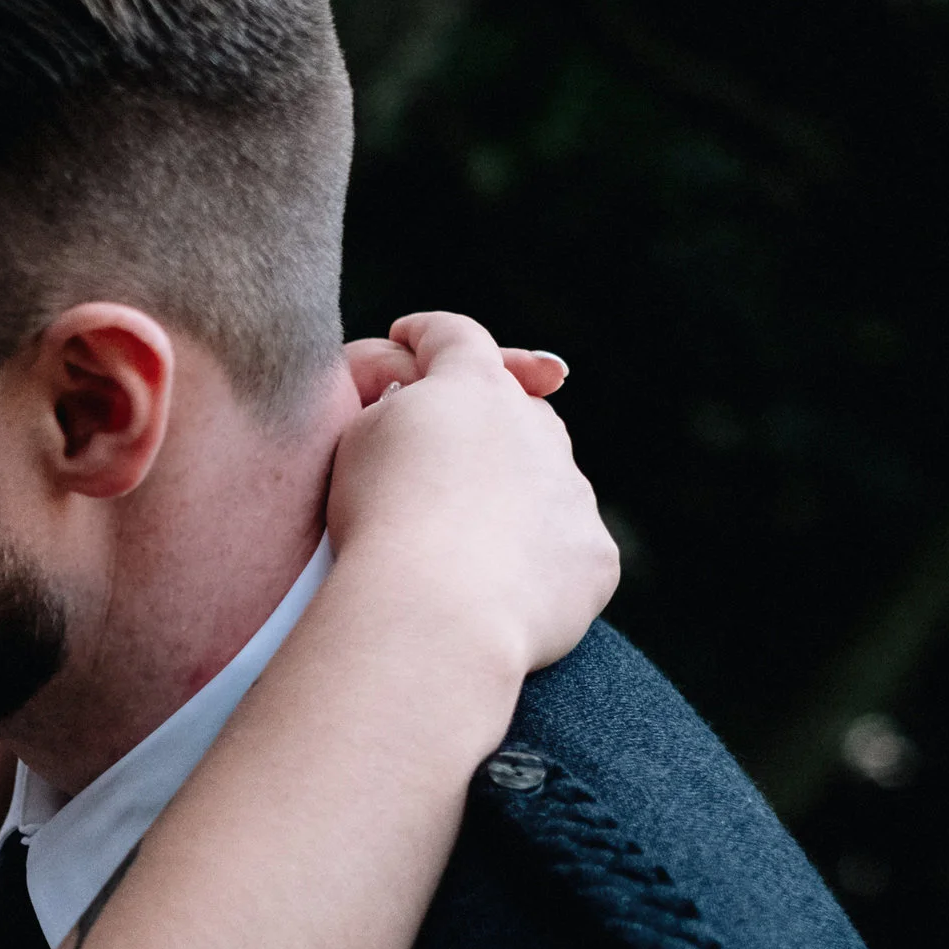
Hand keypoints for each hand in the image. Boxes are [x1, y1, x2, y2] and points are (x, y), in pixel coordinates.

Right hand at [324, 312, 617, 675]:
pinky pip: (567, 545)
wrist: (435, 614)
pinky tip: (499, 584)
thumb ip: (391, 408)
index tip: (412, 338)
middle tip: (446, 452)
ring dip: (515, 492)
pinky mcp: (594, 555)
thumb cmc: (379, 522)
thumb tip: (416, 411)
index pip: (454, 337)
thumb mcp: (355, 439)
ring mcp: (573, 492)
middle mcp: (536, 428)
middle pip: (518, 404)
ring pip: (548, 476)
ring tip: (464, 538)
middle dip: (486, 419)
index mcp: (472, 388)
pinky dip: (537, 557)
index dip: (428, 335)